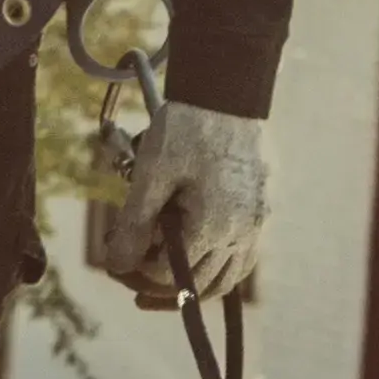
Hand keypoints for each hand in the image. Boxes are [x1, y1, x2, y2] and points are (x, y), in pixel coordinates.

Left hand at [88, 101, 266, 310]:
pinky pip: (243, 255)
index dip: (139, 273)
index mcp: (214, 226)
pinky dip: (218, 265)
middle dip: (163, 286)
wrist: (226, 92)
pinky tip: (195, 256)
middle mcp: (243, 232)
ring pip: (228, 277)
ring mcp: (258, 223)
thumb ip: (135, 224)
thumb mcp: (151, 174)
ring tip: (162, 279)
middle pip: (201, 285)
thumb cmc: (185, 128)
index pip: (172, 276)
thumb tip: (117, 267)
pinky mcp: (262, 210)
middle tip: (132, 276)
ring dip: (195, 285)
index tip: (118, 256)